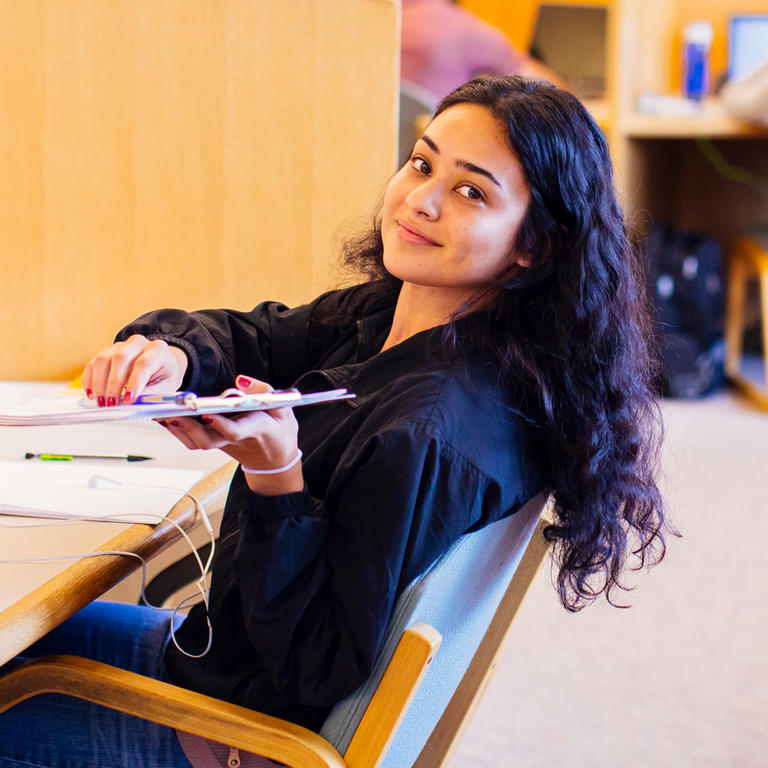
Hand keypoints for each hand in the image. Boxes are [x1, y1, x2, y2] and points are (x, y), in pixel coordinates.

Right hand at [82, 334, 187, 406]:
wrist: (161, 363)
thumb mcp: (166, 386)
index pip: (143, 363)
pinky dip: (90, 380)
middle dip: (113, 384)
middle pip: (120, 358)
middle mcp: (138, 343)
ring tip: (101, 402)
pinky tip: (92, 394)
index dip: (135, 382)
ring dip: (99, 383)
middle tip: (111, 403)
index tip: (128, 400)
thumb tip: (133, 403)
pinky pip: (93, 363)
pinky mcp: (107, 352)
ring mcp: (120, 346)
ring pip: (103, 359)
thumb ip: (151, 394)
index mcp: (158, 350)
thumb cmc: (164, 375)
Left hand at [158, 375, 302, 495]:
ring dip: (179, 429)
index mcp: (256, 429)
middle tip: (172, 413)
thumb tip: (240, 380)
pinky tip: (167, 416)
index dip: (221, 424)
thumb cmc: (278, 433)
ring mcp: (222, 444)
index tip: (207, 413)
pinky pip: (193, 441)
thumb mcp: (284, 410)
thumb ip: (265, 393)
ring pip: (197, 443)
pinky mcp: (214, 444)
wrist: (274, 460)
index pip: (236, 430)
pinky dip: (178, 429)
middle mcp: (235, 440)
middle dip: (188, 427)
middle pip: (208, 440)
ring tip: (163, 411)